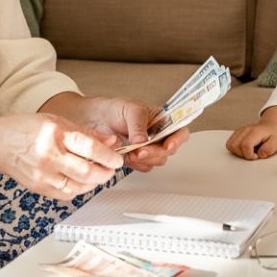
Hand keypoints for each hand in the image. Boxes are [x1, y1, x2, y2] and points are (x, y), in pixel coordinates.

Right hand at [0, 113, 122, 200]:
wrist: (0, 144)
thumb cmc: (28, 129)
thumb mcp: (59, 122)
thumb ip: (87, 133)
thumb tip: (111, 142)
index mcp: (55, 134)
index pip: (88, 147)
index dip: (108, 156)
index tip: (117, 158)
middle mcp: (48, 156)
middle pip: (86, 172)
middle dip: (105, 173)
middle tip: (111, 168)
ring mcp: (43, 174)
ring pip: (78, 187)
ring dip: (94, 183)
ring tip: (99, 174)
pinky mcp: (39, 188)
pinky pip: (67, 194)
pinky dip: (80, 189)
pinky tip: (82, 181)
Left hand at [41, 92, 187, 172]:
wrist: (95, 120)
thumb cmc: (115, 109)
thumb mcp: (130, 110)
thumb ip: (138, 125)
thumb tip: (143, 141)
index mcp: (162, 120)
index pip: (180, 131)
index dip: (178, 140)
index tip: (168, 145)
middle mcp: (159, 135)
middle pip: (168, 150)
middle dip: (155, 152)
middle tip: (141, 151)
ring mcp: (149, 148)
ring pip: (157, 160)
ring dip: (145, 159)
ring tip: (130, 153)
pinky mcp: (138, 158)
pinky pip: (144, 166)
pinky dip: (136, 164)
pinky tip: (127, 157)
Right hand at [226, 108, 276, 158]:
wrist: (268, 125)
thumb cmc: (271, 134)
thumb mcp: (275, 143)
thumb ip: (269, 149)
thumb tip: (260, 154)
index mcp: (255, 132)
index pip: (245, 145)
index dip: (249, 155)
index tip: (256, 156)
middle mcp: (245, 130)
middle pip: (234, 146)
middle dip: (243, 154)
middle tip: (252, 154)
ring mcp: (239, 131)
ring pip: (230, 145)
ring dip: (237, 152)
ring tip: (248, 151)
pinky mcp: (236, 133)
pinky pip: (229, 143)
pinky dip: (235, 149)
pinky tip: (244, 149)